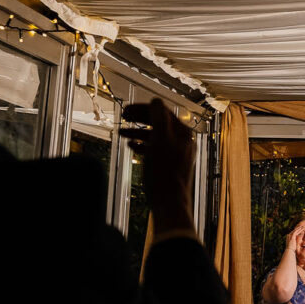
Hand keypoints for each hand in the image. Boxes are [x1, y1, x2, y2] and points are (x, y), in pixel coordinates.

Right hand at [119, 99, 193, 235]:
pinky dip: (143, 146)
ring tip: (122, 133)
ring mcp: (176, 153)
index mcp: (183, 133)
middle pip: (159, 123)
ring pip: (155, 136)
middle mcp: (182, 141)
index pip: (163, 112)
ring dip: (138, 132)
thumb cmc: (164, 172)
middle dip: (140, 119)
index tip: (126, 109)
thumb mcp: (159, 140)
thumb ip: (158, 118)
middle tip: (123, 117)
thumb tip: (155, 100)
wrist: (169, 202)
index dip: (143, 108)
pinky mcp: (169, 165)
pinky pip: (155, 150)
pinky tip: (131, 147)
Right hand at [285, 222, 304, 253]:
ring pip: (295, 230)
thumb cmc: (291, 250)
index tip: (301, 229)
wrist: (290, 251)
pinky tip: (302, 229)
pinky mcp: (292, 236)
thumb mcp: (293, 246)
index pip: (294, 233)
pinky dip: (299, 230)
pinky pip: (296, 232)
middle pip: (294, 231)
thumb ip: (295, 243)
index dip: (297, 231)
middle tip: (302, 226)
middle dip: (298, 228)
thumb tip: (297, 244)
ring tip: (303, 226)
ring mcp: (290, 235)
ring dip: (299, 228)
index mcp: (289, 237)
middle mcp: (289, 236)